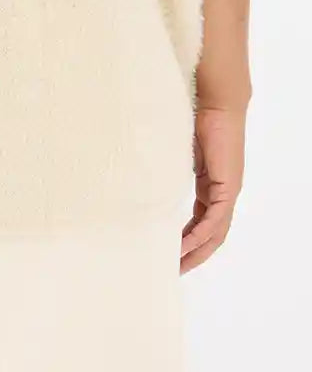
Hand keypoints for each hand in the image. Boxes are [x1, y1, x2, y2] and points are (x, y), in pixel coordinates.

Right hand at [180, 105, 245, 273]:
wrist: (218, 102)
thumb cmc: (197, 118)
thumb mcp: (180, 151)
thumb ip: (170, 166)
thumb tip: (145, 175)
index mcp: (212, 185)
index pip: (202, 221)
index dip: (188, 239)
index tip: (171, 252)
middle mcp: (222, 193)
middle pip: (211, 234)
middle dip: (194, 254)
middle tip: (173, 269)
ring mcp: (227, 191)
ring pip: (214, 232)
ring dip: (196, 250)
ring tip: (177, 264)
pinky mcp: (227, 187)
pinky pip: (214, 220)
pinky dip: (199, 235)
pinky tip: (184, 245)